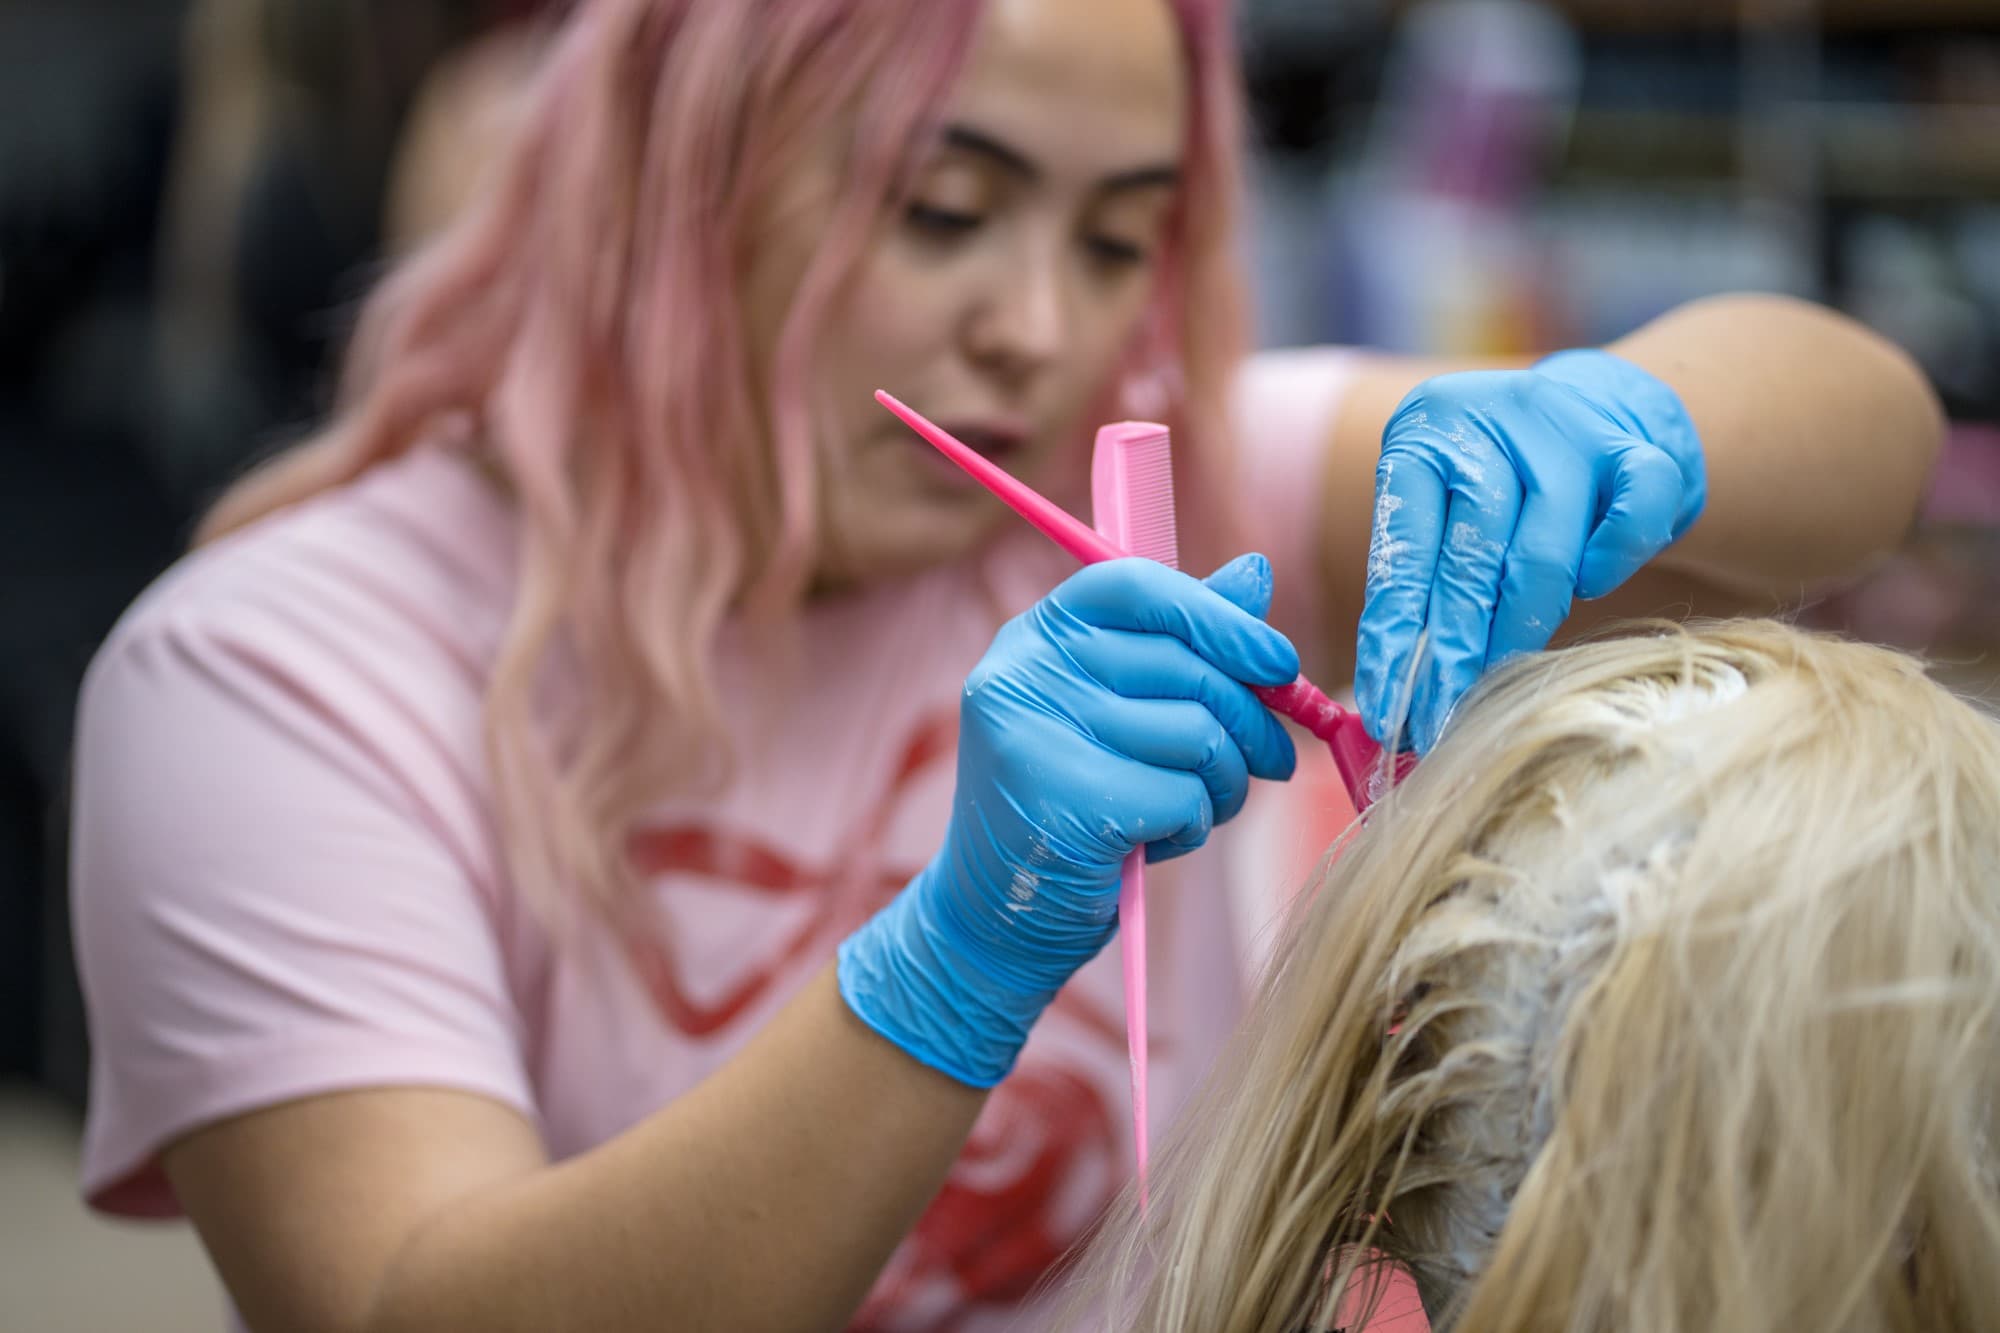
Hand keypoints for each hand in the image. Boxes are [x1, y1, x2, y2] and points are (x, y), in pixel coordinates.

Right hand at [837, 555, 1298, 1086]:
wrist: (993, 919)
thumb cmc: (1072, 802)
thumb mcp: (1119, 711)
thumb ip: (1181, 640)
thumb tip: (1256, 571)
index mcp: (1032, 636)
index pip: (1138, 586)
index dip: (1220, 618)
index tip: (1278, 663)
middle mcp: (1022, 674)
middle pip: (1185, 666)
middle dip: (1251, 721)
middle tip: (1272, 759)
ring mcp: (1034, 737)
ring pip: (1197, 735)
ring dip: (1224, 781)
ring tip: (1198, 804)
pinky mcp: (1062, 804)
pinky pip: (1185, 798)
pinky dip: (1194, 826)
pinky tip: (1158, 840)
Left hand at [1355, 349, 1705, 752]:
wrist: (1599, 406)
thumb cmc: (1500, 482)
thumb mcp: (1444, 501)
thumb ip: (1422, 574)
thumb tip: (1393, 690)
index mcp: (1426, 433)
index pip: (1401, 550)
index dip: (1393, 637)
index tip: (1386, 709)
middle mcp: (1491, 422)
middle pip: (1469, 559)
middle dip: (1451, 654)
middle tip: (1435, 721)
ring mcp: (1567, 431)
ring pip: (1543, 556)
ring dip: (1517, 634)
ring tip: (1492, 690)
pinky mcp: (1636, 447)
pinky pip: (1631, 522)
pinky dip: (1608, 569)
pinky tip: (1588, 588)